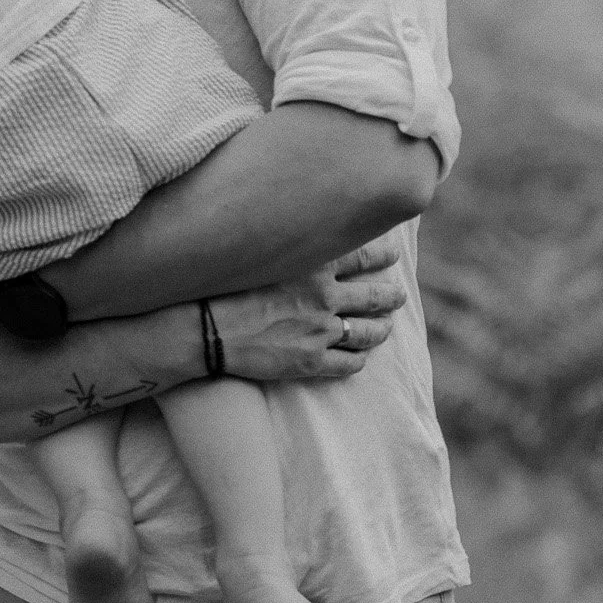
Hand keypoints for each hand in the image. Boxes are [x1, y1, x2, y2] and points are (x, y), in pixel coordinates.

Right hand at [208, 232, 408, 381]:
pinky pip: (350, 364)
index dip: (382, 256)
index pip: (362, 255)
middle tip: (397, 296)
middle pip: (374, 296)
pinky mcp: (312, 362)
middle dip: (390, 296)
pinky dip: (359, 360)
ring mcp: (321, 331)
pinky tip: (358, 358)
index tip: (392, 255)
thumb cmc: (221, 287)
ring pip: (369, 333)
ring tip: (384, 328)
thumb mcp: (259, 255)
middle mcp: (325, 297)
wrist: (205, 329)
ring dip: (380, 330)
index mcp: (313, 266)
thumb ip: (287, 249)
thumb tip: (302, 239)